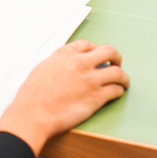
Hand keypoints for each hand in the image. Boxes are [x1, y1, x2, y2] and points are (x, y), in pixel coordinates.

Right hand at [0, 40, 129, 155]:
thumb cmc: (33, 94)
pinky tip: (116, 94)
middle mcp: (80, 63)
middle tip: (117, 64)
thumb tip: (64, 65)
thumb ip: (58, 62)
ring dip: (123, 77)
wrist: (33, 112)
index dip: (96, 50)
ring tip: (123, 82)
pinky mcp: (96, 97)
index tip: (98, 57)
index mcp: (65, 54)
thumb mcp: (43, 68)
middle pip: (109, 52)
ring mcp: (90, 79)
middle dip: (116, 58)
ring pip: (118, 72)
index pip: (88, 44)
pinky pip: (116, 90)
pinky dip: (119, 91)